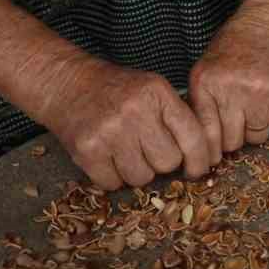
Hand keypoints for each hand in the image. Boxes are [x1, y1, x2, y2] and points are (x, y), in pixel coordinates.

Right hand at [41, 58, 213, 189]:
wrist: (66, 84)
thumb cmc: (115, 90)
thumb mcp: (151, 89)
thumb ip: (175, 117)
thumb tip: (202, 158)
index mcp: (157, 94)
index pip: (193, 137)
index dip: (199, 160)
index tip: (197, 170)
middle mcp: (136, 111)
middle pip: (168, 162)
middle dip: (160, 162)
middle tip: (146, 149)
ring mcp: (110, 132)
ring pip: (142, 178)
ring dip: (136, 172)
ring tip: (124, 151)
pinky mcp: (87, 150)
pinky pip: (113, 184)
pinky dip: (111, 177)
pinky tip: (106, 157)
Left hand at [188, 17, 268, 153]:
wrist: (264, 28)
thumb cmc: (231, 55)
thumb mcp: (205, 74)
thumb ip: (201, 108)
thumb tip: (201, 151)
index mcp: (205, 84)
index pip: (206, 133)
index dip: (211, 151)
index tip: (213, 159)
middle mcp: (230, 87)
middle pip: (233, 141)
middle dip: (236, 135)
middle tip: (239, 118)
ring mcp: (258, 89)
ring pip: (258, 135)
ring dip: (257, 126)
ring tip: (255, 103)